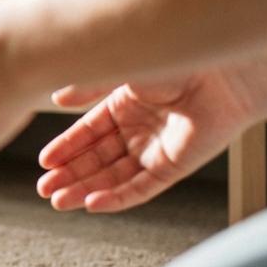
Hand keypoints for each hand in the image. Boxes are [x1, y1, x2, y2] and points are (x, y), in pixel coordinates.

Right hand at [36, 68, 256, 212]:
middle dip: (70, 175)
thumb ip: (88, 87)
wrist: (221, 75)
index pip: (86, 134)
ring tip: (59, 201)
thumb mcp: (122, 72)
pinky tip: (92, 203)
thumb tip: (56, 99)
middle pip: (96, 160)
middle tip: (44, 189)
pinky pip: (140, 189)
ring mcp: (155, 151)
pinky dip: (116, 198)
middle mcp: (137, 131)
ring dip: (85, 190)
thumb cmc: (175, 63)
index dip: (65, 149)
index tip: (44, 162)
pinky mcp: (174, 168)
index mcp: (123, 106)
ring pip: (113, 178)